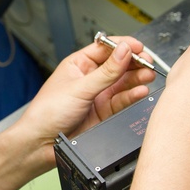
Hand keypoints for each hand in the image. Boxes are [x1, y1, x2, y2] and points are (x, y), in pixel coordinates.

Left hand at [14, 36, 156, 166]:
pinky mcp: (105, 112)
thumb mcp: (80, 88)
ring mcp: (99, 95)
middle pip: (118, 65)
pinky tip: (140, 91)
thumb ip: (106, 72)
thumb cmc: (48, 112)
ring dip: (137, 78)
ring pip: (123, 83)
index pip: (105, 49)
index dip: (123, 46)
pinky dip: (133, 95)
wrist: (42, 143)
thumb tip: (125, 51)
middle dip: (134, 63)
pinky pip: (123, 100)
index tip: (138, 46)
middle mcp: (90, 78)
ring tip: (147, 76)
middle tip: (147, 62)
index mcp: (79, 64)